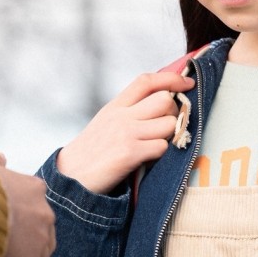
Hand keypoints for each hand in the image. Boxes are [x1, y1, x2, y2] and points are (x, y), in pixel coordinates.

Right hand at [0, 152, 55, 256]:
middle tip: (23, 248)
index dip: (29, 214)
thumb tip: (1, 158)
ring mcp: (40, 238)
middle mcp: (44, 213)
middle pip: (46, 229)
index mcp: (35, 189)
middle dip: (37, 238)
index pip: (39, 204)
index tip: (18, 223)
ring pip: (45, 253)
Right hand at [57, 71, 194, 193]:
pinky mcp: (130, 154)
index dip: (171, 78)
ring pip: (169, 123)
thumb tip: (162, 102)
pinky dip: (160, 154)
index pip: (146, 81)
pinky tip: (148, 159)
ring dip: (170, 135)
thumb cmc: (91, 152)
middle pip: (164, 100)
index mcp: (115, 106)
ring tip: (156, 144)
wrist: (70, 178)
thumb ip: (129, 111)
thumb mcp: (106, 122)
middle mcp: (121, 116)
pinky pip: (162, 147)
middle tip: (167, 127)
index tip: (187, 83)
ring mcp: (126, 133)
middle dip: (173, 113)